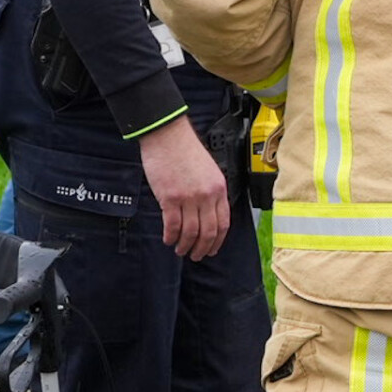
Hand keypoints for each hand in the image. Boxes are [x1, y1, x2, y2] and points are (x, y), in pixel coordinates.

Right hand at [137, 117, 228, 260]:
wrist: (167, 135)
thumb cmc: (184, 150)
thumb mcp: (208, 171)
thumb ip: (210, 192)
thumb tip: (206, 215)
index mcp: (218, 189)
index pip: (223, 223)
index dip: (217, 241)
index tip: (211, 250)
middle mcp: (206, 195)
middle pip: (208, 232)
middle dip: (202, 249)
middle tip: (195, 256)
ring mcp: (188, 198)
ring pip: (190, 232)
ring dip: (185, 246)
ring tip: (180, 250)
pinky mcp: (170, 198)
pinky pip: (173, 225)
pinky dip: (170, 236)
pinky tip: (168, 239)